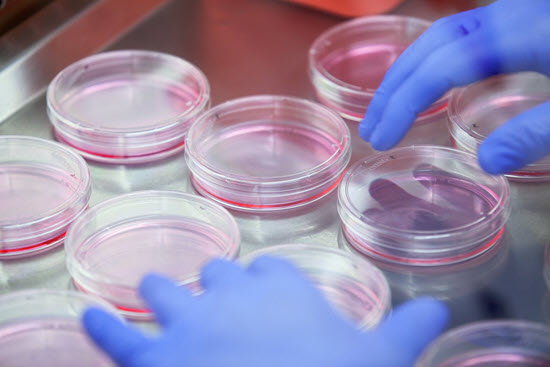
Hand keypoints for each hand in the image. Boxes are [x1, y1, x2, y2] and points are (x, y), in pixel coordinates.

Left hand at [83, 256, 447, 366]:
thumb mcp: (380, 359)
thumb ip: (409, 330)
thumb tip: (443, 311)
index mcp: (280, 288)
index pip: (272, 270)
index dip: (269, 279)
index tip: (268, 287)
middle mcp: (230, 294)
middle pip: (218, 275)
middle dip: (216, 282)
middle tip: (214, 291)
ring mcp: (187, 324)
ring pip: (165, 291)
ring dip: (161, 290)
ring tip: (152, 285)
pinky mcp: (152, 360)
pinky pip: (118, 338)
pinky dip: (100, 327)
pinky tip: (83, 315)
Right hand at [358, 0, 549, 173]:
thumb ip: (535, 133)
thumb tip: (486, 162)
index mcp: (519, 33)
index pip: (442, 67)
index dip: (405, 104)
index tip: (382, 141)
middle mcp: (507, 16)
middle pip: (431, 45)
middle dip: (393, 87)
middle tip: (369, 126)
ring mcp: (513, 14)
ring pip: (443, 36)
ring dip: (408, 71)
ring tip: (387, 108)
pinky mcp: (521, 20)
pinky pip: (462, 36)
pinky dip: (433, 61)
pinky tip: (431, 82)